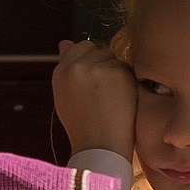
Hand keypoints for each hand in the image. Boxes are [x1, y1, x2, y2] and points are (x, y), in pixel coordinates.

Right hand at [52, 39, 136, 159]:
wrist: (100, 147)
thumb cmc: (83, 126)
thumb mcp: (65, 96)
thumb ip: (66, 68)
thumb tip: (65, 43)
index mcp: (60, 72)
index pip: (79, 48)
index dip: (90, 64)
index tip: (94, 83)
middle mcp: (76, 66)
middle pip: (98, 50)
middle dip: (103, 66)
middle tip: (103, 95)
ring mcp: (97, 68)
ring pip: (113, 58)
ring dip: (116, 73)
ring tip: (111, 99)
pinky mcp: (117, 72)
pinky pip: (127, 67)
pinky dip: (128, 82)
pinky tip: (122, 100)